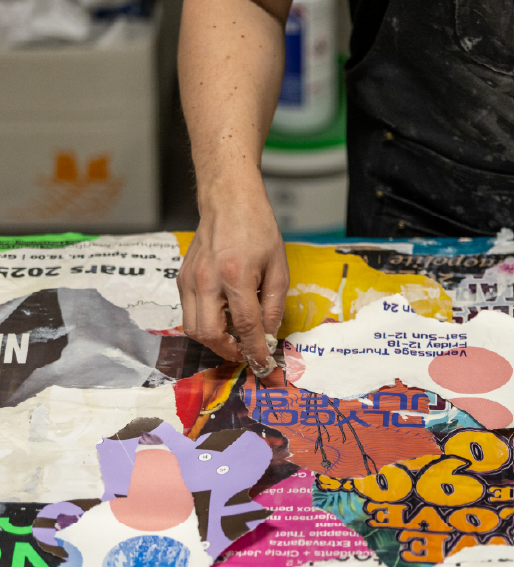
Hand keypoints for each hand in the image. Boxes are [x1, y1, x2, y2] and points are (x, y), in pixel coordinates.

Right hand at [177, 178, 288, 374]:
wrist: (228, 201)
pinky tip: (224, 318)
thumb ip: (273, 304)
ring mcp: (189, 280)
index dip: (255, 350)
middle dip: (229, 351)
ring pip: (193, 328)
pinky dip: (206, 324)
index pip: (245, 325)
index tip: (264, 365)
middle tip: (247, 352)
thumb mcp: (279, 267)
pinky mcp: (181, 279)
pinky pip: (189, 313)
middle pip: (209, 334)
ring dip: (215, 341)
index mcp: (235, 275)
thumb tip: (268, 334)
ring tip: (236, 337)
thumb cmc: (258, 229)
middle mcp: (206, 280)